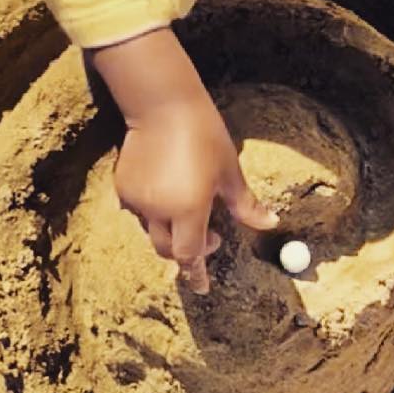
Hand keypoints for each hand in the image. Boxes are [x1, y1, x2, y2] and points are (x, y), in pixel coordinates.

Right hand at [91, 28, 276, 291]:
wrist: (162, 104)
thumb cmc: (204, 134)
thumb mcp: (229, 171)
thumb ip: (245, 205)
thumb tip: (269, 224)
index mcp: (189, 209)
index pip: (190, 256)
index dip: (196, 274)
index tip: (202, 288)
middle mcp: (159, 211)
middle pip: (169, 249)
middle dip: (186, 252)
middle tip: (209, 239)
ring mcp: (137, 200)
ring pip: (151, 231)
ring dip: (170, 230)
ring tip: (188, 207)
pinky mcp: (123, 187)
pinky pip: (137, 211)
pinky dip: (153, 212)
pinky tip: (166, 191)